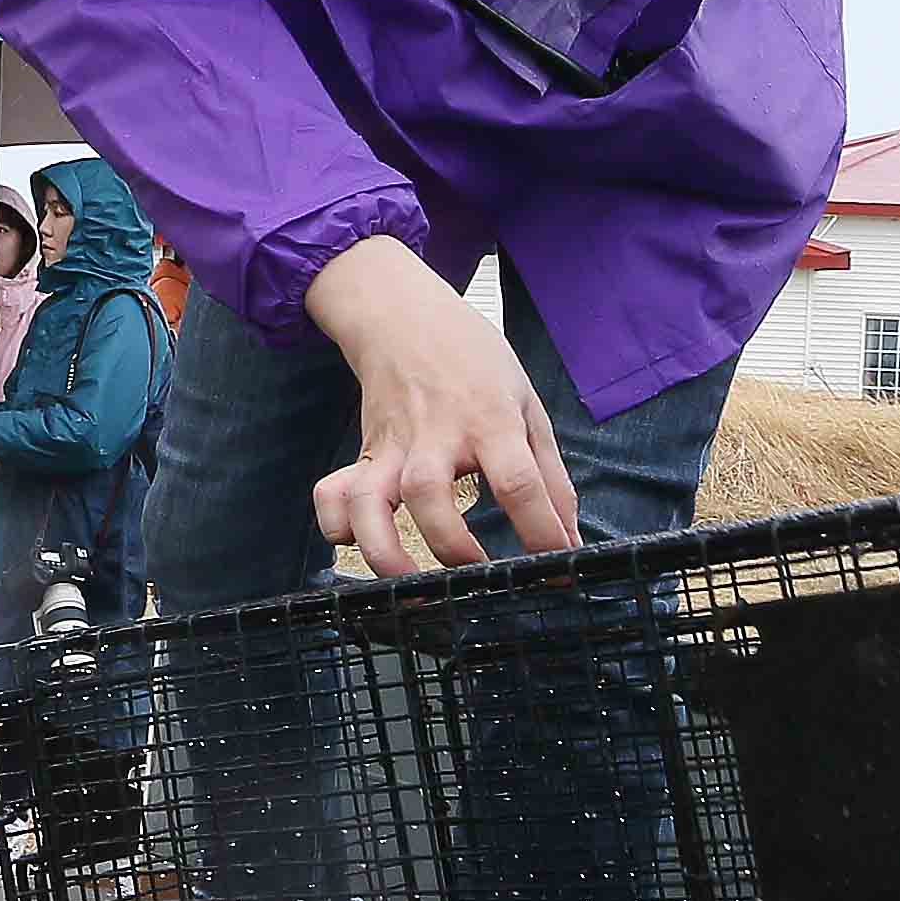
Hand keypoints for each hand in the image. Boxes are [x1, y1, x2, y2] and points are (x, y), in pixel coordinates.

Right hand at [302, 234, 574, 576]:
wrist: (404, 316)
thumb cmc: (473, 360)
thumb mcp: (526, 403)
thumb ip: (550, 473)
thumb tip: (567, 537)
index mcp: (488, 419)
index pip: (517, 480)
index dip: (540, 529)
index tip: (556, 564)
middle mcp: (435, 434)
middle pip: (429, 493)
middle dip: (451, 545)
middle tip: (477, 573)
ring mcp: (392, 445)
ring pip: (370, 501)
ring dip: (384, 550)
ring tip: (409, 584)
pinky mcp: (364, 453)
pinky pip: (332, 494)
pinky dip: (336, 525)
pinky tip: (358, 545)